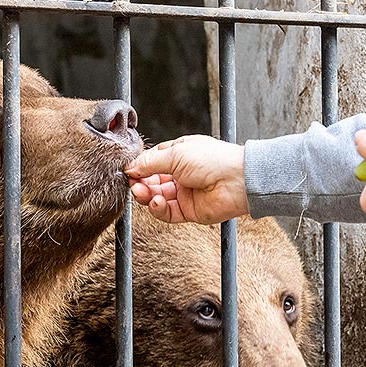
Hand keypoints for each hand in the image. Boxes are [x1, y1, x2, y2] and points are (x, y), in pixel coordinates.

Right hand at [124, 135, 247, 223]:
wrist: (237, 181)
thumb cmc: (214, 160)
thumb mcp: (176, 154)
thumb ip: (149, 162)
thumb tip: (130, 167)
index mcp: (178, 155)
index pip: (151, 162)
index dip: (139, 167)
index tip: (127, 171)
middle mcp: (180, 174)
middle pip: (151, 181)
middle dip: (140, 183)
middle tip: (132, 184)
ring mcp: (184, 193)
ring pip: (156, 197)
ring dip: (146, 196)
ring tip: (142, 193)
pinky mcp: (188, 210)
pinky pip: (167, 212)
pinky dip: (158, 209)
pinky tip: (156, 203)